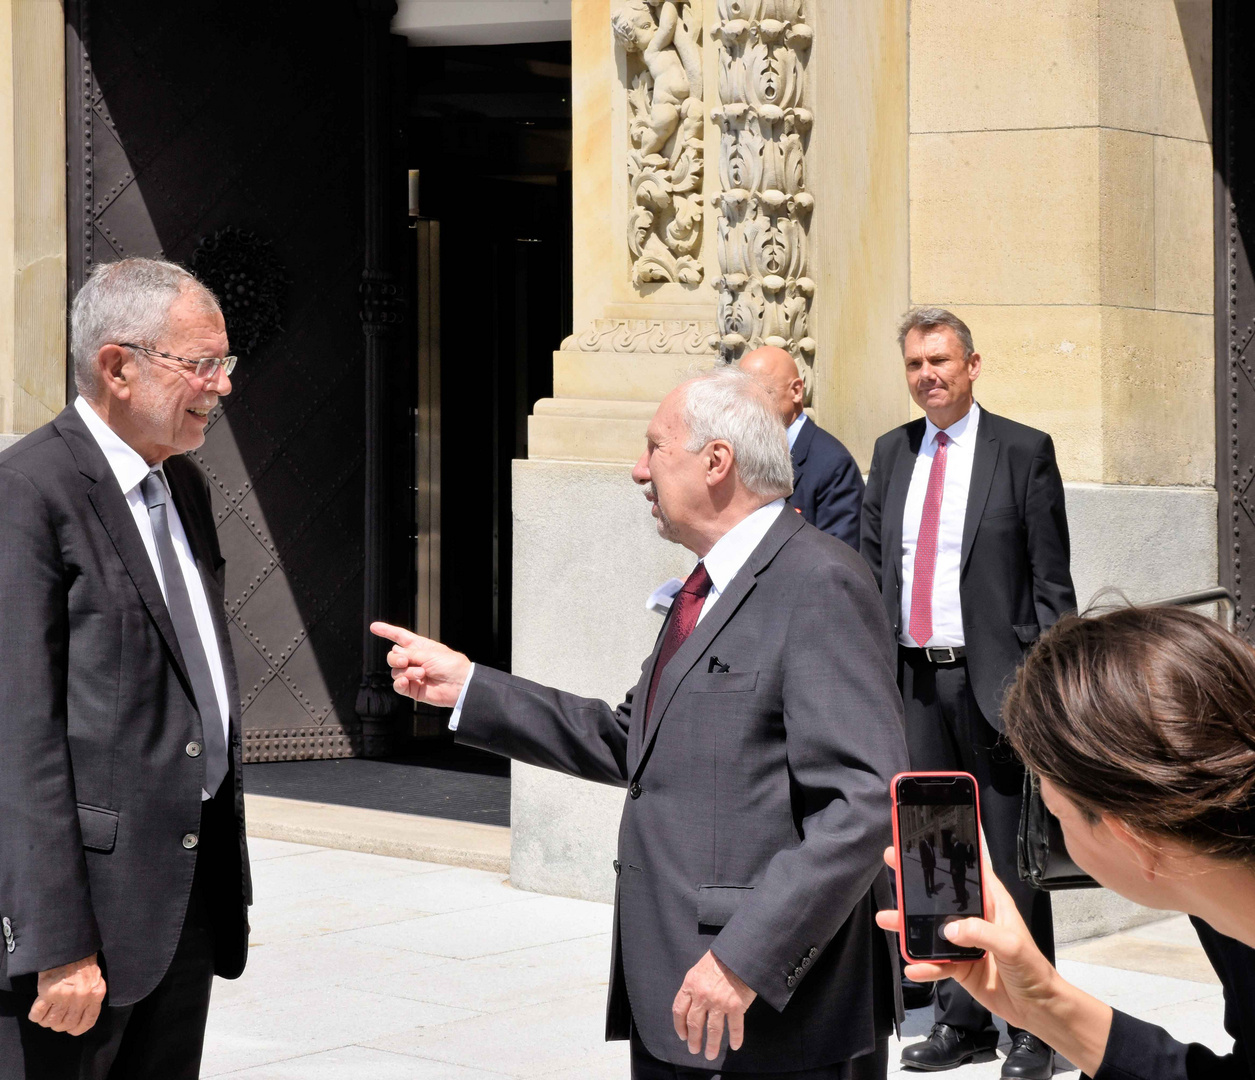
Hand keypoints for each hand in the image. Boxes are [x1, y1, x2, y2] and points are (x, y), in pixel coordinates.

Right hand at [28, 954, 105, 1035]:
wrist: (69, 946)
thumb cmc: (82, 962)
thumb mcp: (94, 979)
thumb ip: (90, 997)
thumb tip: (79, 1017)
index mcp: (96, 994)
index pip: (87, 1022)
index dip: (76, 1029)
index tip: (70, 1029)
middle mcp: (82, 998)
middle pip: (66, 1024)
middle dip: (58, 1024)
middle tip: (55, 1015)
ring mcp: (65, 996)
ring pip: (51, 1021)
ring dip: (46, 1020)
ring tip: (46, 1012)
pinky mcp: (49, 992)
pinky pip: (38, 1014)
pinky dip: (35, 1015)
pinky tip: (38, 1009)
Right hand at [370, 622, 471, 706]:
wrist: (460, 685)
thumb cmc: (451, 665)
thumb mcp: (430, 653)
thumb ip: (410, 654)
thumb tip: (395, 653)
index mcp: (420, 647)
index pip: (400, 637)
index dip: (387, 631)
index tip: (374, 627)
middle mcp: (414, 660)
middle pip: (393, 656)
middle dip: (395, 658)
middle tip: (405, 661)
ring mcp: (412, 674)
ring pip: (395, 671)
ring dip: (406, 672)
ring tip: (421, 673)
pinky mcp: (412, 688)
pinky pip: (398, 685)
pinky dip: (400, 683)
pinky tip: (407, 682)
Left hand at [672, 949, 756, 1059]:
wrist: (740, 953)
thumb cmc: (720, 958)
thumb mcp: (699, 969)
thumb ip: (694, 986)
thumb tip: (691, 1004)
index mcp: (690, 985)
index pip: (679, 1010)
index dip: (679, 1025)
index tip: (682, 1035)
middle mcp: (702, 996)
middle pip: (694, 1024)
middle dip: (693, 1040)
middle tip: (694, 1049)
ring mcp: (719, 1002)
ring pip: (713, 1030)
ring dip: (711, 1046)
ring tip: (710, 1055)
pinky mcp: (736, 1006)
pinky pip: (734, 1027)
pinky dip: (735, 1038)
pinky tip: (735, 1046)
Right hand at [874, 845, 1062, 1029]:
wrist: (1035, 1008)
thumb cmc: (1032, 969)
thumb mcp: (1011, 945)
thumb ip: (981, 933)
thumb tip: (949, 929)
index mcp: (992, 904)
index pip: (970, 872)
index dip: (950, 855)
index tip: (929, 841)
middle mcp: (974, 918)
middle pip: (941, 896)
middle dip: (916, 883)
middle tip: (893, 866)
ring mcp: (964, 942)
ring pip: (930, 929)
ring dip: (909, 925)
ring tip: (887, 919)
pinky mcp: (958, 965)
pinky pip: (935, 962)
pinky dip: (923, 965)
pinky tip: (913, 967)